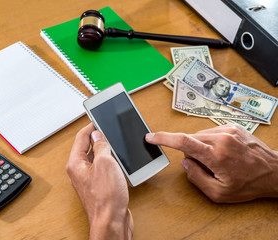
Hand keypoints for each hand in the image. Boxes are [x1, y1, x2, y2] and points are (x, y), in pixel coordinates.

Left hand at [66, 123, 133, 238]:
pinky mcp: (99, 185)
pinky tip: (118, 161)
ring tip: (115, 144)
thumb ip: (101, 146)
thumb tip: (98, 135)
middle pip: (88, 147)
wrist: (111, 222)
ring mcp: (89, 178)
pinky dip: (110, 162)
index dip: (91, 126)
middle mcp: (80, 171)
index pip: (81, 138)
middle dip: (99, 137)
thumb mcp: (105, 163)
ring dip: (106, 150)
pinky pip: (103, 168)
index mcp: (76, 163)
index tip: (98, 119)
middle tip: (109, 130)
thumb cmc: (106, 198)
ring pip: (97, 158)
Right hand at [146, 124, 277, 202]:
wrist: (274, 172)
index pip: (182, 142)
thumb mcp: (219, 193)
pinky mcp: (232, 127)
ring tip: (218, 159)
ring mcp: (227, 130)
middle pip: (190, 140)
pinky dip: (211, 142)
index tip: (150, 137)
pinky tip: (223, 152)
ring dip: (201, 147)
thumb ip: (196, 178)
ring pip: (199, 136)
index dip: (163, 138)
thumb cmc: (249, 184)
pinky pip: (210, 133)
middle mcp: (221, 139)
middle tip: (207, 166)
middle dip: (191, 153)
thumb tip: (184, 162)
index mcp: (216, 155)